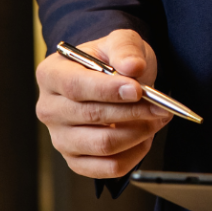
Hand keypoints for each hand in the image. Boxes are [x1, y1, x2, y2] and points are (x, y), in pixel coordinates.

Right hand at [35, 28, 171, 178]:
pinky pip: (107, 168)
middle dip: (133, 111)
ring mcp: (61, 138)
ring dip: (138, 133)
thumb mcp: (120, 41)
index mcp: (51, 75)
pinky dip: (133, 155)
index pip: (76, 87)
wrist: (111, 79)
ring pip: (102, 145)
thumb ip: (125, 49)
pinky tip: (145, 137)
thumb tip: (133, 66)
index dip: (108, 90)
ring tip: (157, 118)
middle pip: (91, 117)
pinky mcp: (76, 160)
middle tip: (161, 106)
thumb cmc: (111, 60)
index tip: (137, 90)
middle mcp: (49, 109)